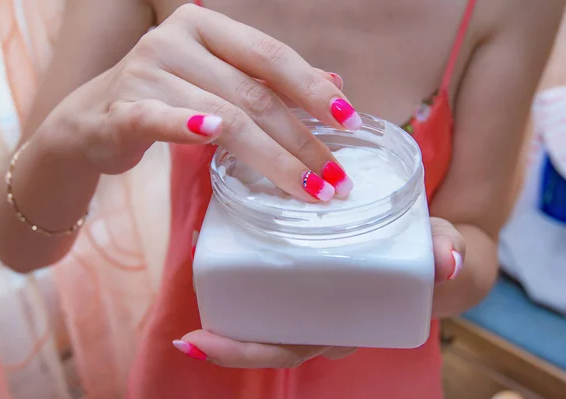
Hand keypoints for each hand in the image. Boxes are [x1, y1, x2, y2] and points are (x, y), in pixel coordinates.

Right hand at [44, 3, 357, 201]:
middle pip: (255, 93)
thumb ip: (269, 82)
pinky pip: (158, 117)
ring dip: (273, 158)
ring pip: (224, 115)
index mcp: (206, 26)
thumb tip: (334, 85)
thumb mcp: (218, 82)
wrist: (90, 122)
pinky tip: (213, 136)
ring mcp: (145, 71)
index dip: (313, 89)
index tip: (351, 123)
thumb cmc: (164, 99)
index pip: (271, 55)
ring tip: (310, 191)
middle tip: (337, 179)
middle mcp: (175, 40)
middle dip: (303, 141)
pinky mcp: (120, 109)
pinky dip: (187, 126)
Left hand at [173, 217, 465, 367]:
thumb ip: (449, 253)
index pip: (294, 346)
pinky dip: (245, 264)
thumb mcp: (445, 251)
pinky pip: (274, 276)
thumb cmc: (431, 257)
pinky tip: (220, 237)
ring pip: (267, 311)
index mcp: (348, 323)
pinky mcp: (312, 269)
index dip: (250, 350)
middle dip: (228, 344)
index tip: (201, 344)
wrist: (434, 251)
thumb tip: (447, 261)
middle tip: (189, 337)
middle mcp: (326, 318)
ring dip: (229, 300)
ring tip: (197, 259)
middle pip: (271, 339)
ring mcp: (316, 298)